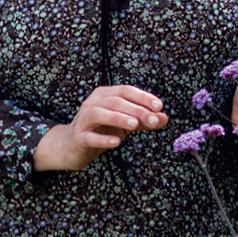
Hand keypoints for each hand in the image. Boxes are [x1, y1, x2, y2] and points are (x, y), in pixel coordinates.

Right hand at [34, 85, 165, 170]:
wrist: (73, 146)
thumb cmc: (102, 130)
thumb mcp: (126, 124)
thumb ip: (144, 120)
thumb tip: (164, 118)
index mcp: (104, 95)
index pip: (125, 90)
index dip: (142, 97)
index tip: (159, 106)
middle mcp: (92, 104)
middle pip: (114, 101)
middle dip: (136, 109)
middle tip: (153, 119)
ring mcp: (83, 120)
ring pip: (99, 113)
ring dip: (118, 117)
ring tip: (135, 125)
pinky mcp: (78, 137)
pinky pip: (89, 136)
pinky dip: (103, 138)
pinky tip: (117, 141)